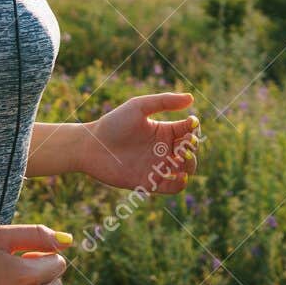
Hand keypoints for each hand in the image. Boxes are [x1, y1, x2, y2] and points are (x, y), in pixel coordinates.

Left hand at [82, 91, 200, 191]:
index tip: (191, 123)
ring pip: (186, 168)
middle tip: (184, 143)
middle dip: (193, 146)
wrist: (91, 146)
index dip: (194, 127)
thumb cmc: (113, 124)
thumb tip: (191, 98)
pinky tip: (178, 175)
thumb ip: (164, 101)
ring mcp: (157, 166)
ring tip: (180, 157)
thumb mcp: (138, 106)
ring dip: (190, 164)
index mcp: (163, 131)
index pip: (189, 130)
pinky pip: (173, 187)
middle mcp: (163, 149)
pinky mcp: (149, 182)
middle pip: (190, 150)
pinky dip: (180, 183)